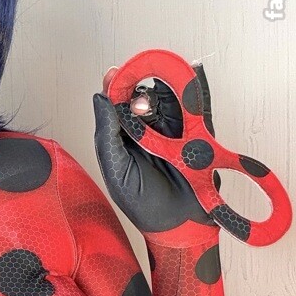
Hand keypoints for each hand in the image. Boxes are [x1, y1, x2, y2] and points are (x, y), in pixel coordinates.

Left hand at [93, 62, 221, 246]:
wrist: (179, 223)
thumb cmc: (144, 204)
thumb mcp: (116, 169)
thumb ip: (107, 134)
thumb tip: (99, 98)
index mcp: (121, 138)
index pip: (116, 103)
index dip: (116, 86)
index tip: (115, 75)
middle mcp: (145, 129)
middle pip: (142, 94)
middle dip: (138, 93)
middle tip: (139, 106)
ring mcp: (171, 128)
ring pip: (167, 96)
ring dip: (161, 93)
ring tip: (154, 108)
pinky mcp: (196, 131)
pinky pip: (196, 104)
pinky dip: (195, 86)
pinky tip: (191, 72)